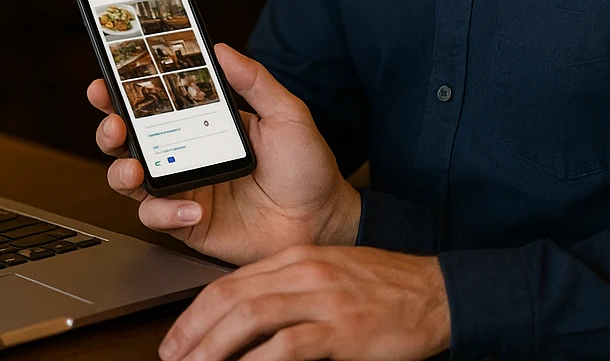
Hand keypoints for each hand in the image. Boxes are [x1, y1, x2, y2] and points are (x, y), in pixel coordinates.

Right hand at [88, 43, 360, 264]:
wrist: (326, 221)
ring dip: (121, 171)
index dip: (122, 92)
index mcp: (200, 123)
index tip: (106, 81)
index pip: (151, 103)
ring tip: (135, 169)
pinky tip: (192, 207)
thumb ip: (254, 80)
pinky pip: (158, 217)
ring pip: (129, 179)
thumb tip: (221, 49)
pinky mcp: (188, 223)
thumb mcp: (286, 114)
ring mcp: (183, 189)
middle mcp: (184, 155)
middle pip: (127, 140)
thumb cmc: (308, 166)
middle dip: (109, 128)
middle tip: (114, 124)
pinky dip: (166, 212)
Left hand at [159, 245, 449, 360]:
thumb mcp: (328, 276)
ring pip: (250, 318)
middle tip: (172, 358)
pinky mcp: (343, 329)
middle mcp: (303, 272)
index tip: (176, 339)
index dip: (194, 314)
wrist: (437, 293)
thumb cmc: (385, 289)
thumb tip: (244, 324)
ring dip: (214, 348)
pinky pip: (288, 346)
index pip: (229, 283)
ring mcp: (323, 299)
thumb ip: (287, 291)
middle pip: (230, 298)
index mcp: (295, 258)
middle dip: (193, 331)